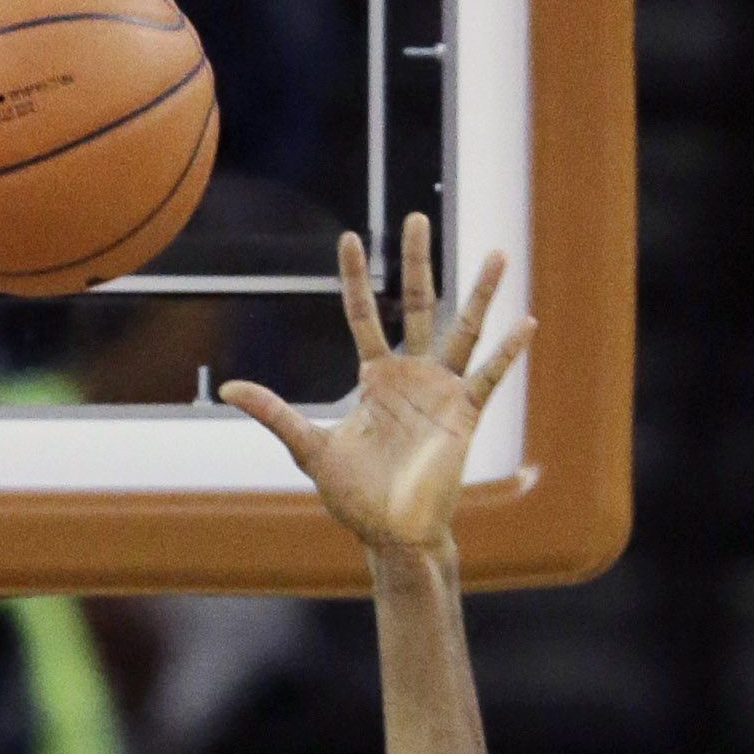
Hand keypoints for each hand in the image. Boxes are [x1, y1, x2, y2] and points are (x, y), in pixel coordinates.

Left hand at [221, 213, 531, 558]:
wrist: (392, 536)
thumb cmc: (355, 497)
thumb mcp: (309, 448)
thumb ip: (275, 413)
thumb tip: (227, 389)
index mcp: (376, 378)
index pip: (364, 315)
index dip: (357, 278)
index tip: (350, 237)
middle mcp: (412, 375)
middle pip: (417, 305)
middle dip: (417, 262)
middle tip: (416, 218)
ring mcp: (441, 392)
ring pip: (463, 330)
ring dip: (481, 294)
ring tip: (499, 254)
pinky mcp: (463, 415)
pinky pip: (488, 377)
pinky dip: (507, 353)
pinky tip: (526, 323)